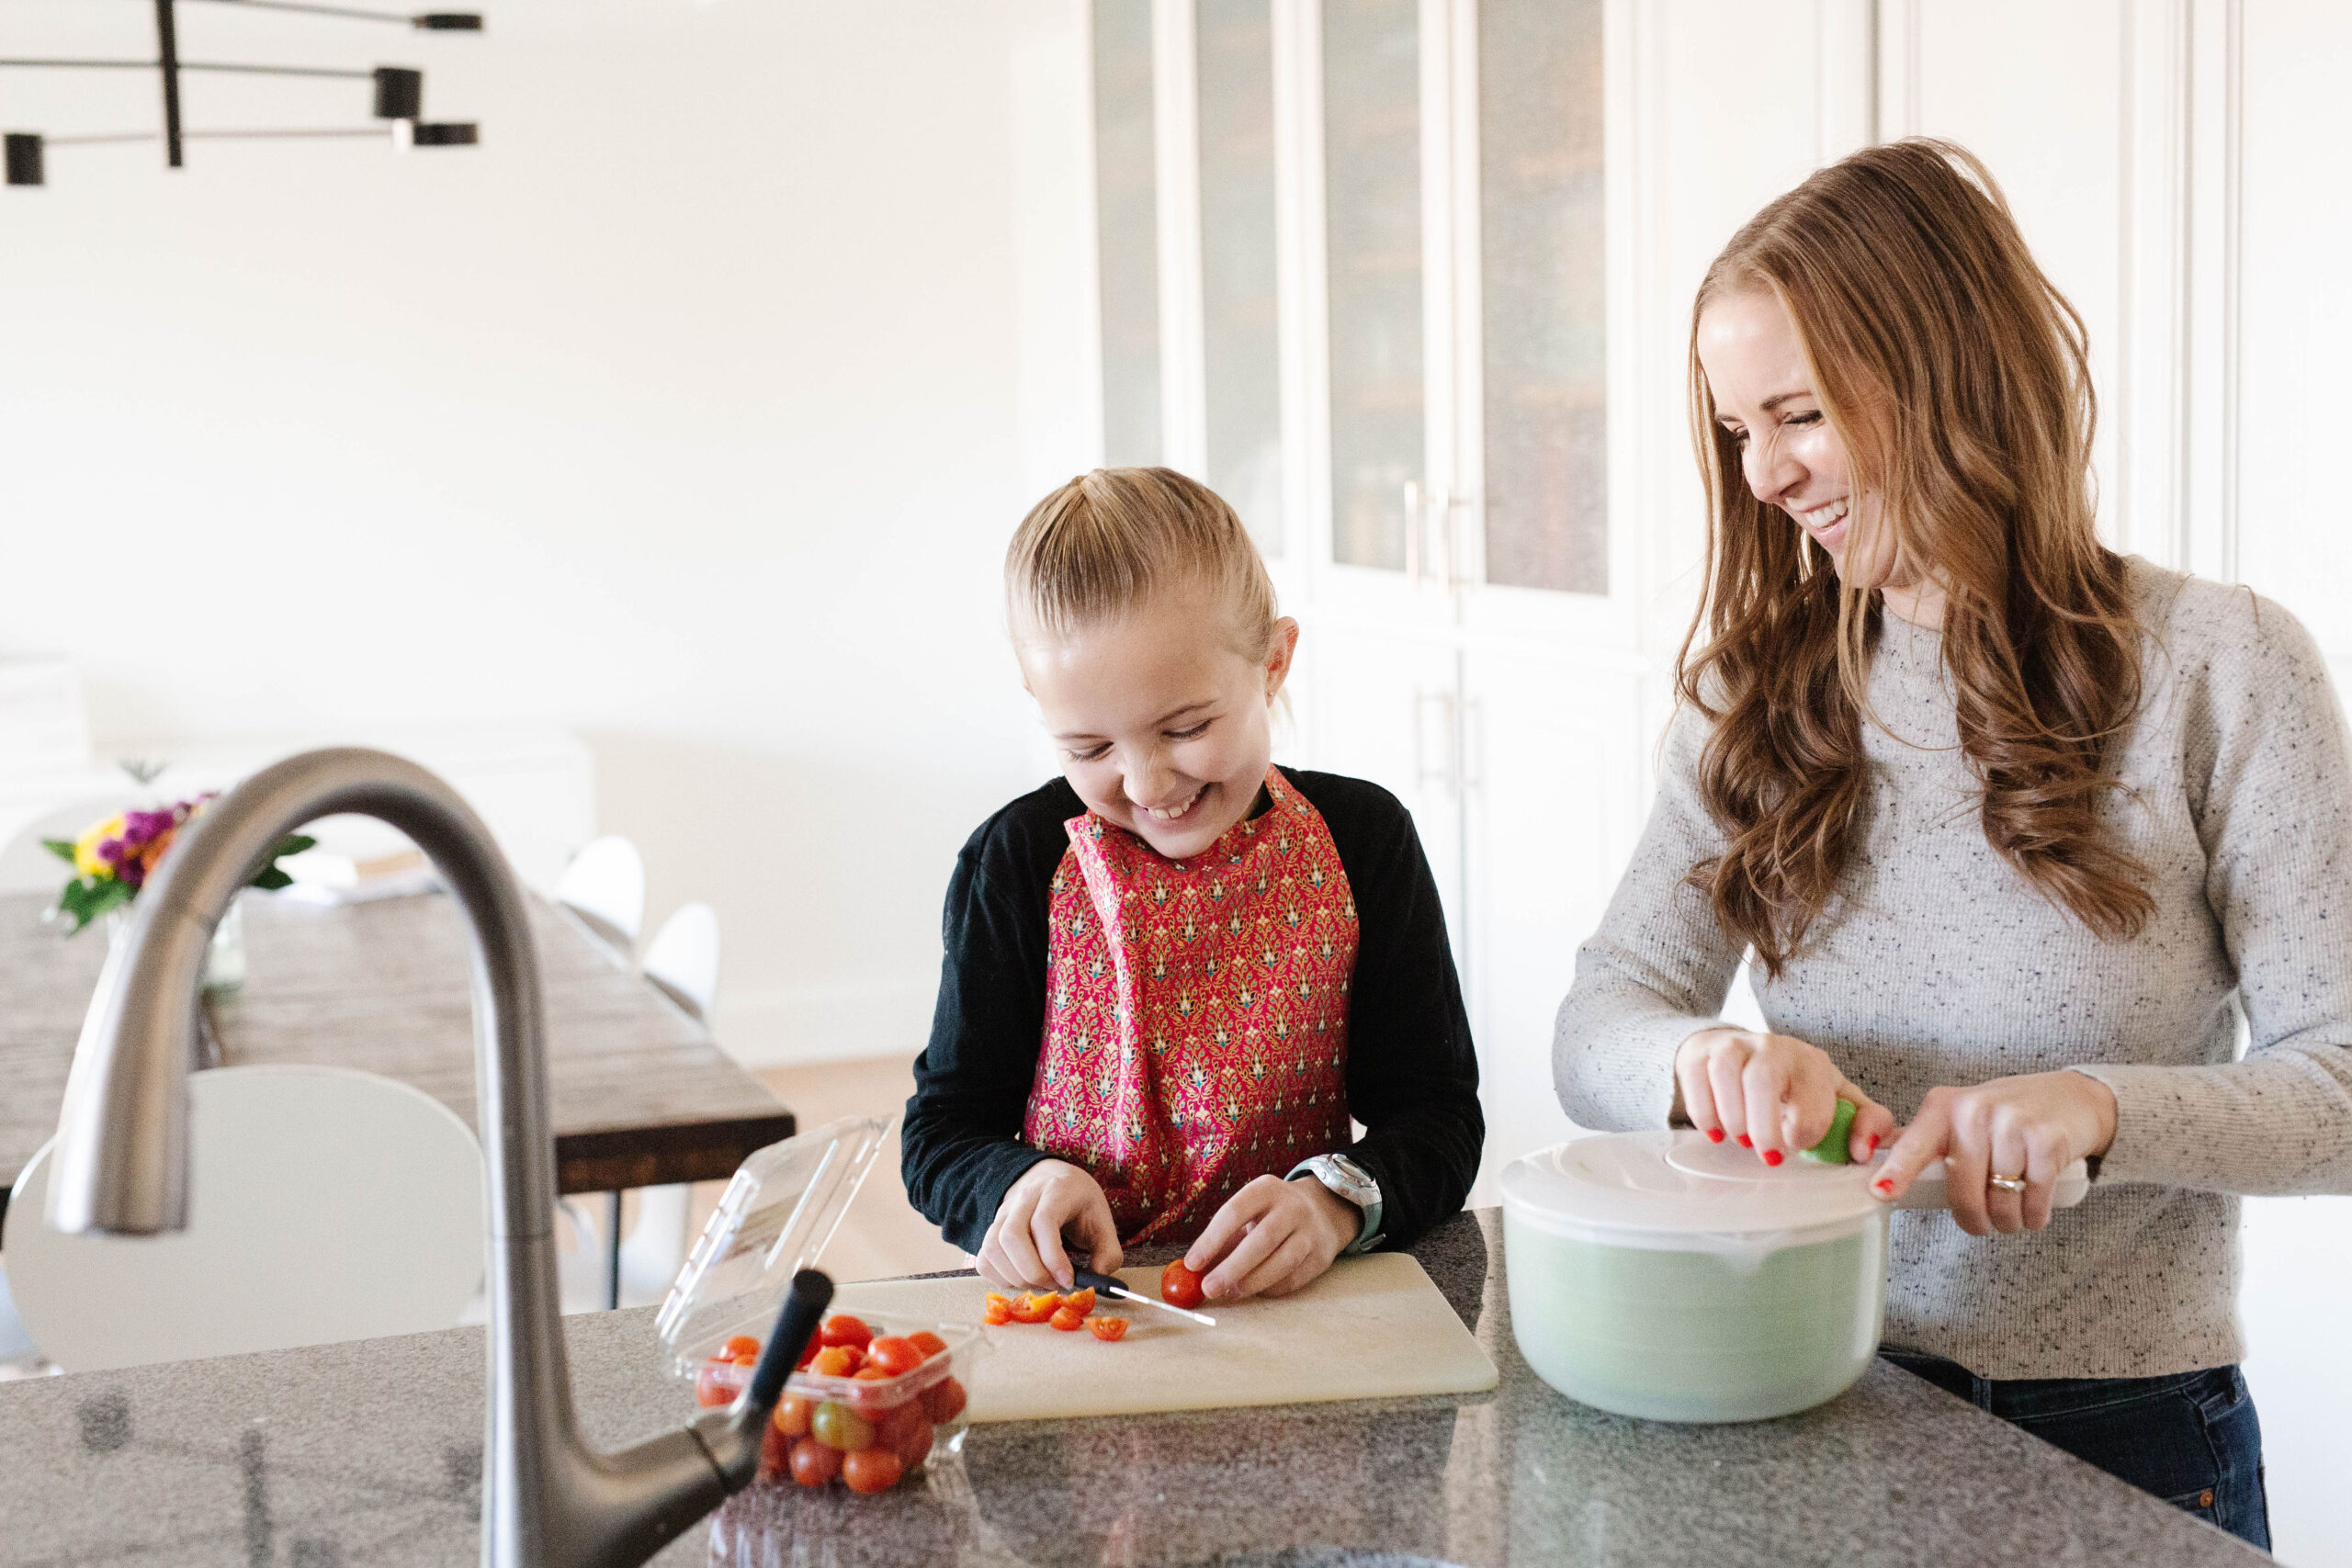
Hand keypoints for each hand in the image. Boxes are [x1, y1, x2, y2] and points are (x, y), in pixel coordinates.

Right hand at [978, 1159, 1122, 1289]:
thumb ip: (1108, 1254)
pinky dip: (999, 1276)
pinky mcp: (992, 1228)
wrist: (1052, 1179)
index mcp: (1056, 1190)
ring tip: (1040, 1282)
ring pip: (993, 1247)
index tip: (1068, 1281)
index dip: (1053, 1258)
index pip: (1043, 1223)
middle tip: (1054, 1285)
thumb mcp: (1103, 1222)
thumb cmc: (1079, 1204)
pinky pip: (984, 1257)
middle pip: (1012, 1236)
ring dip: (1015, 1276)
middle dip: (1032, 1272)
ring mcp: (1003, 1212)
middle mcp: (1024, 1198)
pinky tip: (1022, 1278)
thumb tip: (1094, 1281)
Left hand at [1183, 1174, 1359, 1301]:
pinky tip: (1255, 1290)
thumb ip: (1225, 1237)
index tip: (1192, 1264)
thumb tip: (1193, 1269)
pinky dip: (1270, 1288)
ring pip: (1282, 1262)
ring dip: (1252, 1282)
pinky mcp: (1321, 1256)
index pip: (1234, 1212)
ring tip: (1230, 1293)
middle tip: (1208, 1288)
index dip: (1211, 1239)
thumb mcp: (1250, 1211)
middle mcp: (1292, 1207)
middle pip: (1261, 1240)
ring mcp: (1310, 1232)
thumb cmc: (1271, 1214)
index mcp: (1266, 1189)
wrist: (1324, 1209)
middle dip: (1232, 1268)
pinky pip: (1293, 1279)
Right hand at [1674, 1026, 1894, 1164]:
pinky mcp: (1701, 1053)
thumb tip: (1862, 1151)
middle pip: (1762, 1079)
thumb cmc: (1796, 1086)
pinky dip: (1703, 1111)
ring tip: (1740, 1141)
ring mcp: (1733, 1045)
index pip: (1811, 1097)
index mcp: (1811, 1062)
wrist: (1744, 1052)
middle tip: (1768, 1156)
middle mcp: (1772, 1046)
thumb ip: (1867, 1123)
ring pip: (1725, 1073)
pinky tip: (1715, 1133)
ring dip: (1732, 1117)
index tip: (1796, 1147)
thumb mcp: (1838, 1099)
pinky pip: (1695, 1077)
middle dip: (1763, 1127)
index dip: (1804, 1131)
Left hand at [1871, 1071, 2117, 1234]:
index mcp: (1943, 1106)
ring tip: (2012, 1213)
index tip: (1881, 1191)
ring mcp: (2012, 1123)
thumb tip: (1873, 1164)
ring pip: (2000, 1202)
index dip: (1897, 1170)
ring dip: (2007, 1221)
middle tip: (1981, 1223)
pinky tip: (2034, 1209)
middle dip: (1973, 1220)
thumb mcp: (1961, 1117)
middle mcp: (1974, 1110)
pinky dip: (2034, 1216)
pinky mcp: (2047, 1141)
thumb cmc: (2007, 1116)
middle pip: (1962, 1191)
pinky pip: (2033, 1201)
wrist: (2072, 1098)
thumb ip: (1924, 1142)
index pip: (1914, 1144)